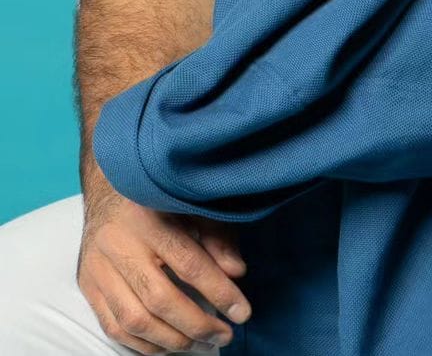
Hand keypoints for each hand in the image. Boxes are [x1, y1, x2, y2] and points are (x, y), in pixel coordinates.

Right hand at [77, 179, 251, 351]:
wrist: (108, 191)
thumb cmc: (159, 199)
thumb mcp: (193, 204)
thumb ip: (216, 236)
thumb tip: (236, 273)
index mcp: (149, 217)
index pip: (189, 263)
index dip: (219, 292)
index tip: (242, 313)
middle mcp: (119, 244)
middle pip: (160, 298)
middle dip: (197, 324)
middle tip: (223, 335)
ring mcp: (99, 268)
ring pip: (135, 319)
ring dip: (172, 340)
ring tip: (201, 343)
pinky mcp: (88, 285)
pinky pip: (114, 326)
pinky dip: (143, 343)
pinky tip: (169, 344)